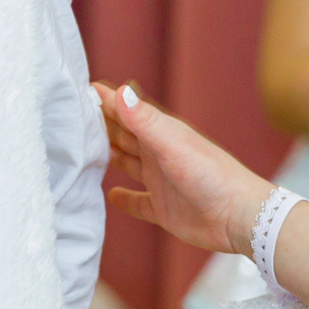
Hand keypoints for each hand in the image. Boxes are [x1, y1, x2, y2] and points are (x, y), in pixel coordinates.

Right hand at [95, 82, 275, 256]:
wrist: (238, 217)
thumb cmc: (210, 175)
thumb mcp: (173, 144)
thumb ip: (144, 121)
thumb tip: (119, 91)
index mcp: (160, 134)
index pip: (125, 111)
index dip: (105, 100)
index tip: (77, 91)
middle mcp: (157, 154)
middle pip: (123, 135)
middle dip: (100, 125)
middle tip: (70, 119)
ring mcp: (160, 182)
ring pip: (127, 163)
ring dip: (108, 156)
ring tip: (83, 150)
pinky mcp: (162, 209)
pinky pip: (137, 202)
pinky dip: (124, 199)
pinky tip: (110, 195)